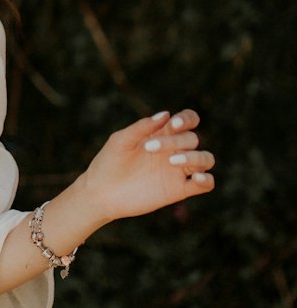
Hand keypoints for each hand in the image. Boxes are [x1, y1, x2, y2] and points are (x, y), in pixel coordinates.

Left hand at [79, 109, 214, 225]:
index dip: (187, 119)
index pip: (188, 120)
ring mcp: (178, 171)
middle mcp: (174, 150)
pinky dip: (206, 180)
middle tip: (149, 148)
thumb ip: (142, 127)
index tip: (173, 125)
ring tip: (172, 162)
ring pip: (205, 159)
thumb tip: (166, 114)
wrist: (100, 193)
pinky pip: (205, 184)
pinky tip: (195, 178)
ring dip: (195, 158)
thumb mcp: (121, 141)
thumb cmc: (108, 162)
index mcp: (162, 134)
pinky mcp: (179, 190)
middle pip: (192, 139)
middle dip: (176, 141)